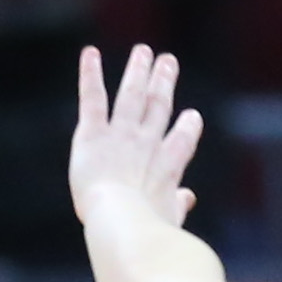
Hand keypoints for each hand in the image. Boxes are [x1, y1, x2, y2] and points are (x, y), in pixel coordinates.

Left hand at [68, 47, 202, 231]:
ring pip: (131, 95)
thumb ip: (177, 205)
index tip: (192, 117)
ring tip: (143, 51)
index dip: (187, 128)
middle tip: (168, 61)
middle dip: (163, 83)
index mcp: (168, 167)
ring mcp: (121, 135)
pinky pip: (93, 98)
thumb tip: (188, 197)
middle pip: (158, 106)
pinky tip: (90, 54)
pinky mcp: (92, 134)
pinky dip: (91, 75)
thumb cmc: (146, 230)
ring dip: (137, 71)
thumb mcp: (168, 219)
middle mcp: (147, 144)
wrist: (122, 222)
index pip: (182, 140)